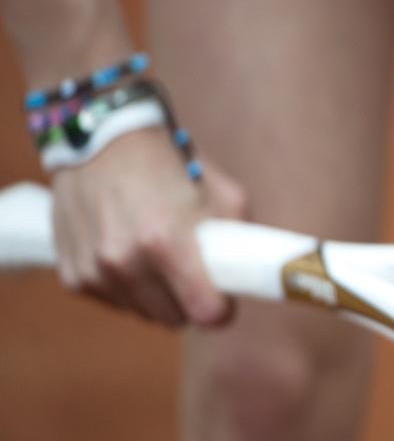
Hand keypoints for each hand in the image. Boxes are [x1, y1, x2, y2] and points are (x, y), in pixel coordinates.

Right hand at [50, 128, 244, 325]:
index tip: (225, 299)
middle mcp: (125, 262)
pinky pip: (115, 302)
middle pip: (175, 319)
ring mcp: (95, 271)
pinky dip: (128, 288)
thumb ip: (241, 237)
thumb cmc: (171, 164)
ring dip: (158, 296)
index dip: (222, 310)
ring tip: (160, 257)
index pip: (204, 312)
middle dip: (190, 300)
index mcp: (165, 242)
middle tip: (194, 271)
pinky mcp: (74, 275)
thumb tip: (254, 273)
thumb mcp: (223, 192)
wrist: (104, 141)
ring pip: (144, 313)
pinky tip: (131, 254)